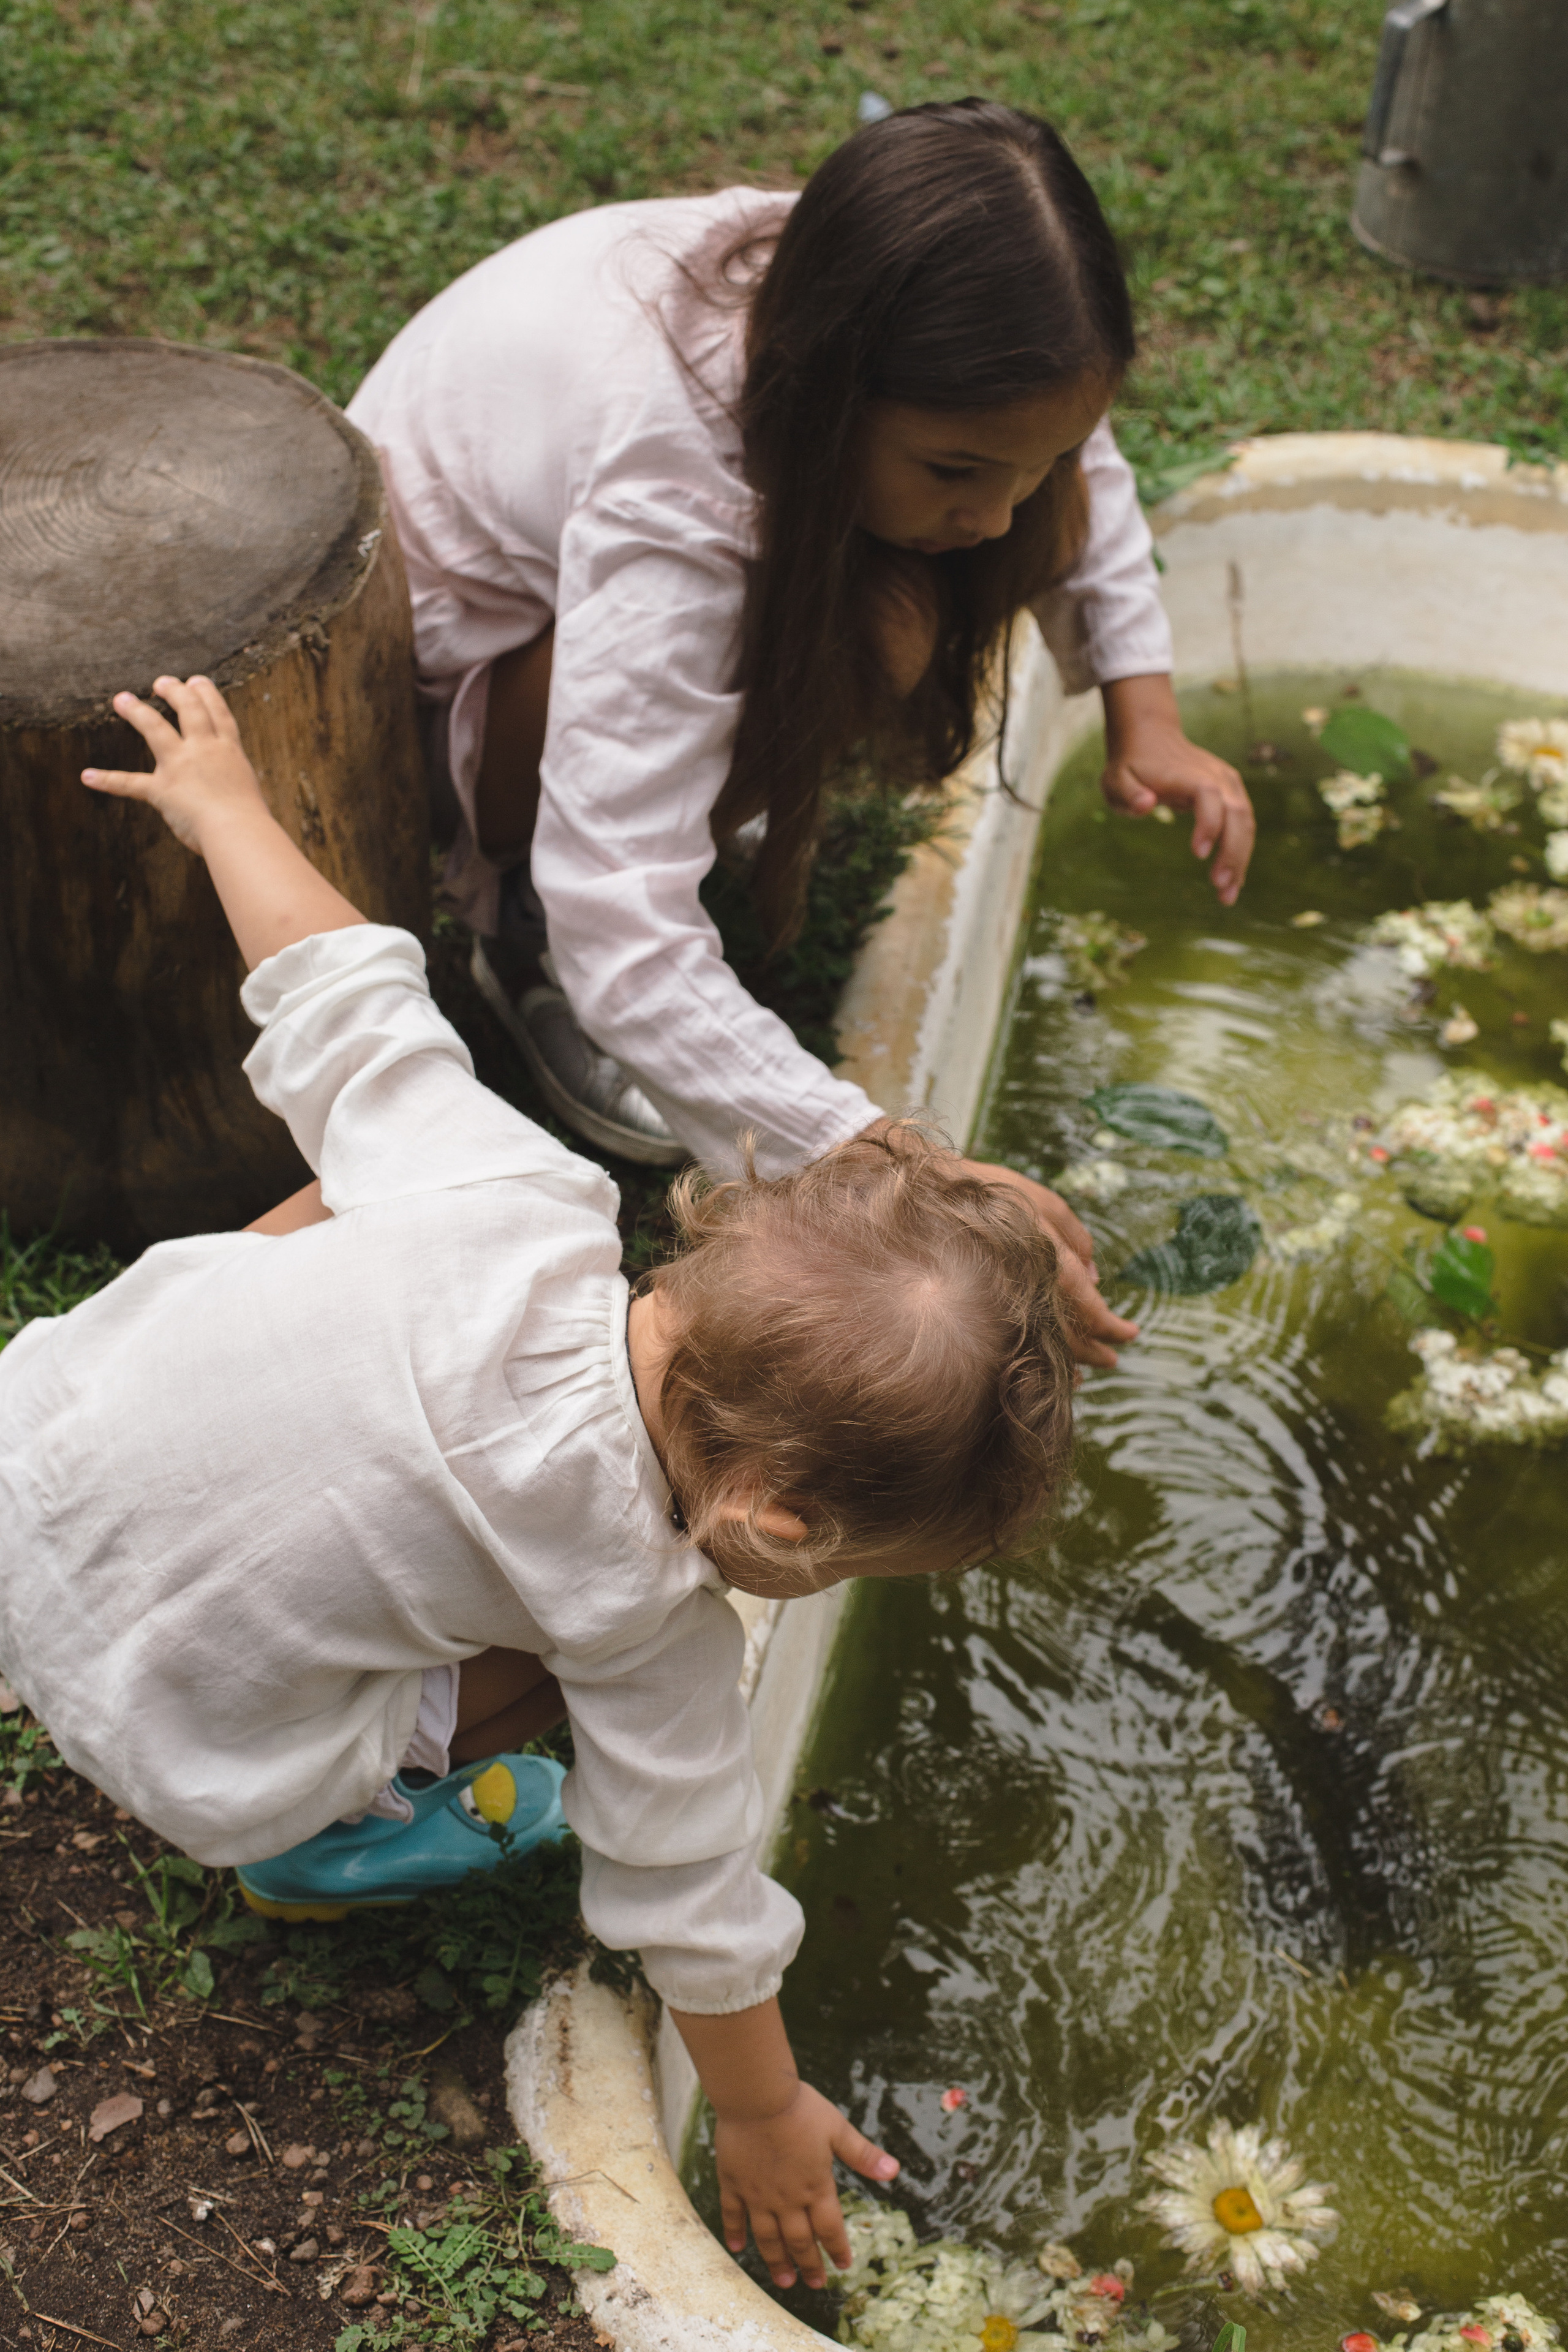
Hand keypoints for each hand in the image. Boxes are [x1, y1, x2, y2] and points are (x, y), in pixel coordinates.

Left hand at [82, 674, 267, 852]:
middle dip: (174, 691)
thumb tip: (228, 793)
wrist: (239, 832)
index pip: (217, 712)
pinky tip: (88, 776)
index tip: (196, 681)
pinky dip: (108, 780)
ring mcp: (181, 766)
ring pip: (155, 728)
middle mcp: (205, 750)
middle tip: (160, 683)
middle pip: (188, 709)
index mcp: (229, 750)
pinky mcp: (162, 789)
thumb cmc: (251, 821)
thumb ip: (231, 782)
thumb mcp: (246, 790)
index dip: (206, 693)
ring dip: (137, 712)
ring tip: (122, 699)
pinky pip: (131, 783)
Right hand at [715, 2079, 897, 2291]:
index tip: (842, 2266)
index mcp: (815, 2186)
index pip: (830, 2228)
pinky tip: (736, 2248)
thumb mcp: (837, 2128)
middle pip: (799, 2241)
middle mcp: (787, 2199)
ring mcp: (758, 2195)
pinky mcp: (734, 2183)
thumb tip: (894, 2171)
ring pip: (768, 2238)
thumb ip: (862, 2154)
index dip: (837, 2249)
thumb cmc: (799, 2108)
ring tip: (784, 2281)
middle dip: (809, 2265)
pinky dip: (735, 2233)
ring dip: (777, 2261)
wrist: (756, 2096)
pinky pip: (733, 2214)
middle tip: (815, 2284)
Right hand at [962, 1158, 1137, 1368]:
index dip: (1109, 1324)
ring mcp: (998, 1302)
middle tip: (1113, 1360)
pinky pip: (1012, 1341)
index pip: (1085, 1304)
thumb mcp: (1040, 1200)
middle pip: (1065, 1333)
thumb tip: (1097, 1278)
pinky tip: (1043, 1363)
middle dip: (1092, 1350)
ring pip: (1038, 1343)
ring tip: (1085, 1371)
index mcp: (1043, 1259)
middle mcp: (1022, 1287)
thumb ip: (1075, 1237)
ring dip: (1065, 1360)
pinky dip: (1033, 1354)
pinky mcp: (979, 1308)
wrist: (921, 1196)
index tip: (1131, 1335)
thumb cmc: (986, 1193)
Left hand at [1099, 673, 1254, 905]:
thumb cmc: (1131, 765)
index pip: (1208, 796)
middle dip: (1233, 853)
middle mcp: (1215, 777)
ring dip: (1241, 859)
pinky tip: (1233, 879)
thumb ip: (1128, 794)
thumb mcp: (1116, 780)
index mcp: (1188, 775)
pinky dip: (1240, 852)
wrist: (1151, 737)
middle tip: (1221, 889)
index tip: (1199, 854)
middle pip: (1236, 814)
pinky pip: (1243, 824)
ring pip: (1245, 822)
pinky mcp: (1232, 792)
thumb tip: (1146, 805)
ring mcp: (1228, 784)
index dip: (1208, 823)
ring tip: (1227, 895)